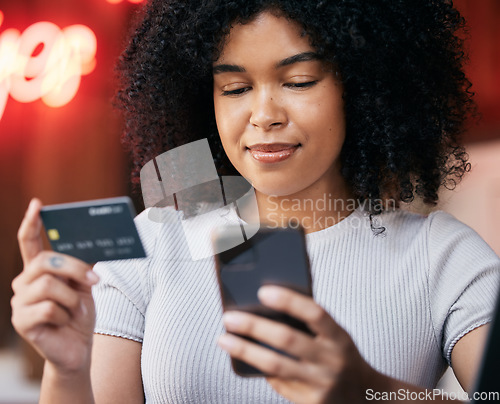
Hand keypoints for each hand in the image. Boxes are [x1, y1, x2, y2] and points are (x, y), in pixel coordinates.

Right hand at [11, 198, 99, 372]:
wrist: (78, 348)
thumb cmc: (78, 314)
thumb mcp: (84, 286)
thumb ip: (82, 266)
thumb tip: (94, 244)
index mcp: (38, 271)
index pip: (30, 242)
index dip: (31, 223)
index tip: (37, 204)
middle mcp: (23, 283)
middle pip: (47, 261)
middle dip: (75, 269)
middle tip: (93, 281)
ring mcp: (19, 302)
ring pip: (49, 284)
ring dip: (72, 298)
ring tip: (75, 309)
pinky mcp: (22, 322)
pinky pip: (50, 308)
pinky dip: (66, 314)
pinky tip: (65, 321)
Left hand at [217, 285, 377, 403]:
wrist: (366, 398)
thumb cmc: (341, 357)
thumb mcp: (336, 337)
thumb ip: (310, 325)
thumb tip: (266, 309)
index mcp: (339, 337)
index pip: (314, 313)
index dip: (289, 301)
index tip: (263, 291)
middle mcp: (332, 361)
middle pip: (287, 340)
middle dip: (254, 326)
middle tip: (229, 317)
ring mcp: (321, 384)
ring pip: (275, 365)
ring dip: (245, 350)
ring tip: (224, 339)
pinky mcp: (311, 403)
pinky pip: (278, 383)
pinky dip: (259, 369)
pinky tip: (244, 358)